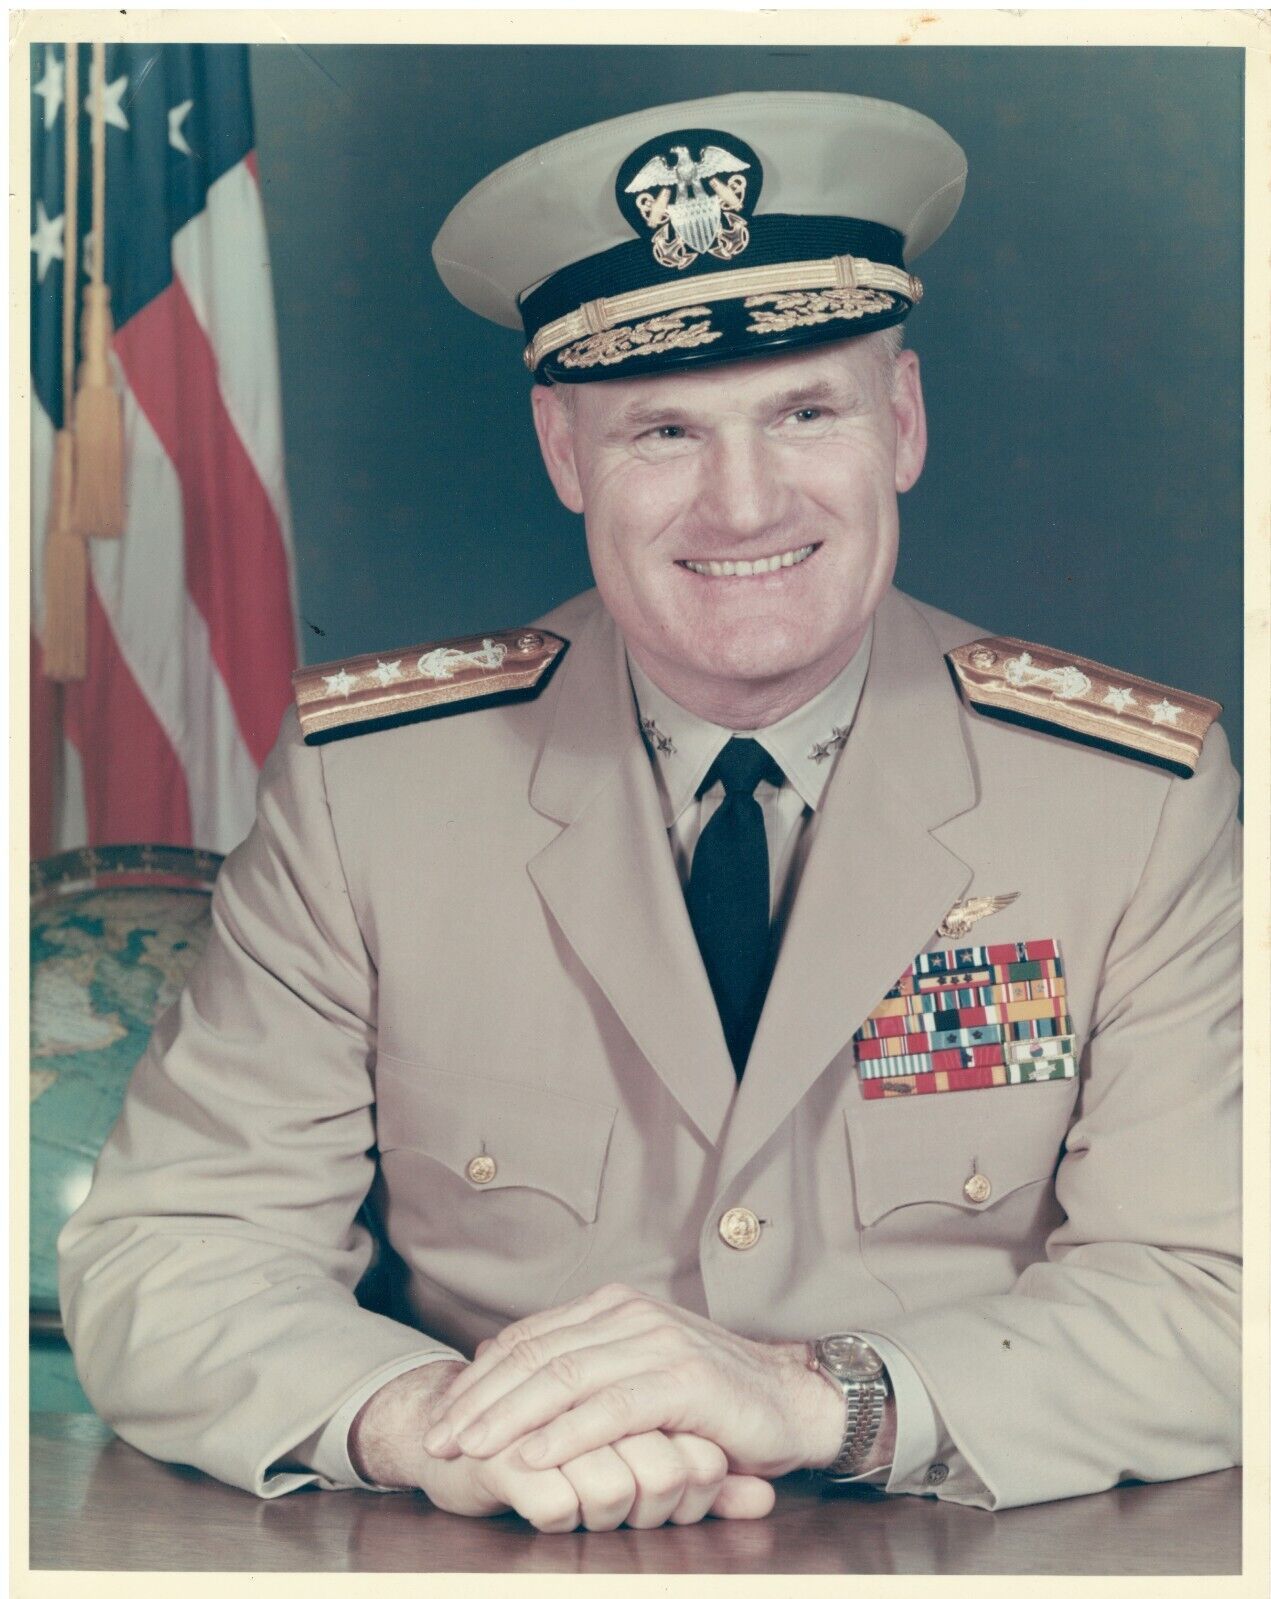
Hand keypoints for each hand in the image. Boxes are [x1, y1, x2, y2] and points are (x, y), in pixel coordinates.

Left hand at [418, 1283, 846, 1478]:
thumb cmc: (710, 1400)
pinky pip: (610, 1408)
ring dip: (508, 1417)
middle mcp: (630, 1313)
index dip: (479, 1378)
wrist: (794, 1402)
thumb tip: (504, 1369)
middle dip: (479, 1400)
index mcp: (613, 1307)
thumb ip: (584, 1368)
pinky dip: (565, 1435)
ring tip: (470, 1449)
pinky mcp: (685, 1379)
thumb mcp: (638, 1373)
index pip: (527, 1338)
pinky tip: (532, 1458)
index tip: (443, 1416)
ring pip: (563, 1376)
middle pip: (534, 1354)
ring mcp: (658, 1342)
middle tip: (439, 1438)